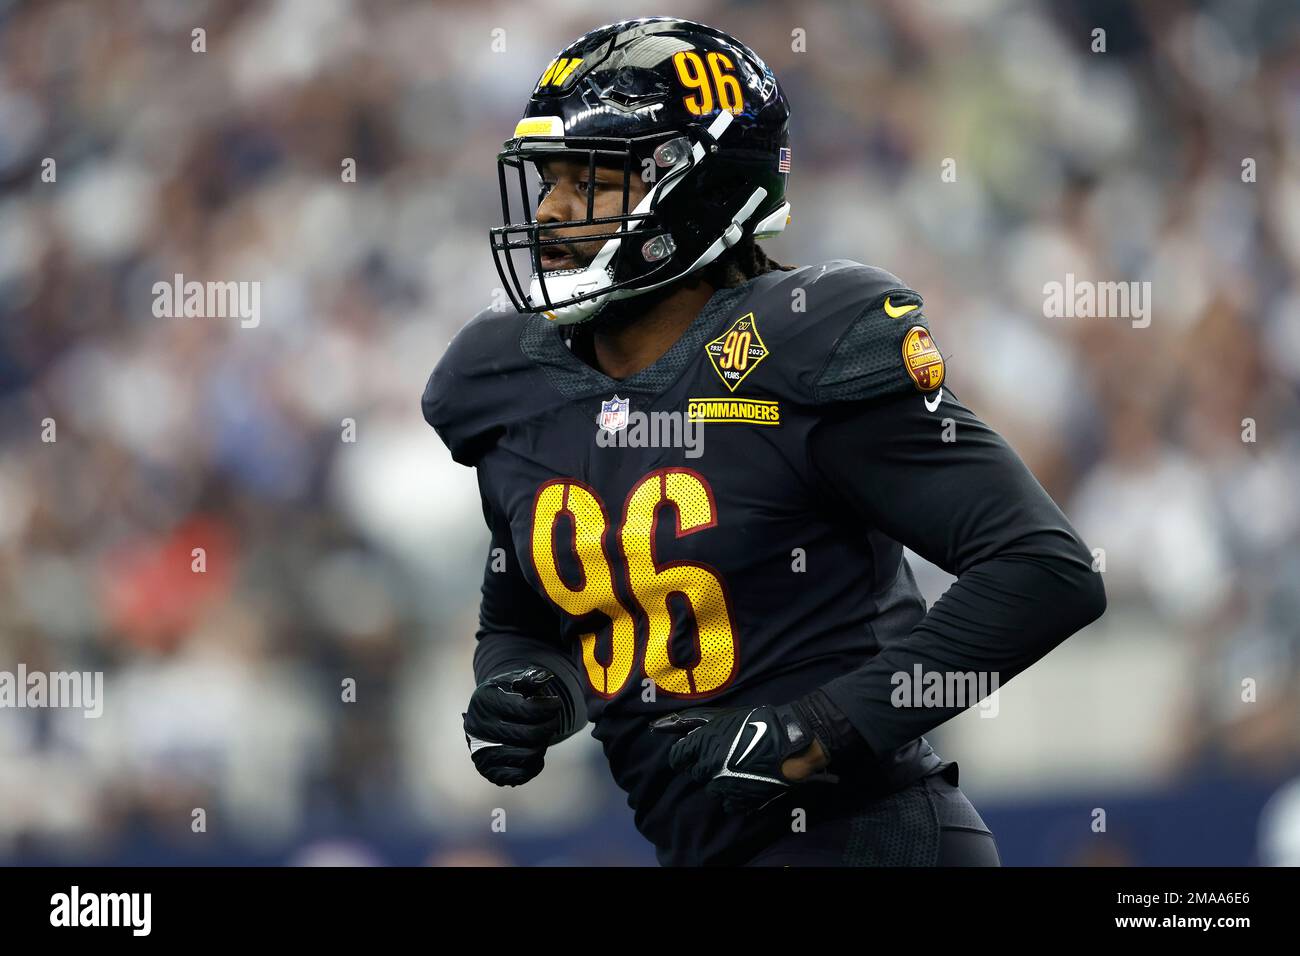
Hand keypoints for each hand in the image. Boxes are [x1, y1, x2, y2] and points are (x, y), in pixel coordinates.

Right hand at [463, 665, 563, 786]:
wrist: (485, 715)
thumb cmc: (505, 694)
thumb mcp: (515, 679)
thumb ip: (531, 678)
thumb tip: (544, 678)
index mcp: (485, 701)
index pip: (527, 710)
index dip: (549, 707)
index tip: (557, 703)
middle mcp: (479, 728)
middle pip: (531, 735)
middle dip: (550, 726)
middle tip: (553, 720)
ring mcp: (481, 752)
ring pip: (529, 754)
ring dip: (543, 744)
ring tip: (542, 733)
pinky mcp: (489, 771)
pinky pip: (522, 775)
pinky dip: (536, 764)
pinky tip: (536, 750)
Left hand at [649, 703, 825, 813]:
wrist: (789, 742)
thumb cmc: (756, 723)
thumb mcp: (722, 716)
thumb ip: (690, 722)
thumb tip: (656, 726)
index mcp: (701, 745)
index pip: (677, 757)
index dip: (684, 755)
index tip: (692, 754)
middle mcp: (708, 767)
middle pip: (695, 773)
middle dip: (705, 766)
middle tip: (723, 756)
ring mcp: (723, 786)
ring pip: (711, 789)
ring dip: (720, 781)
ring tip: (737, 769)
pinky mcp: (740, 800)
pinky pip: (727, 804)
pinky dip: (734, 796)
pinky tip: (745, 783)